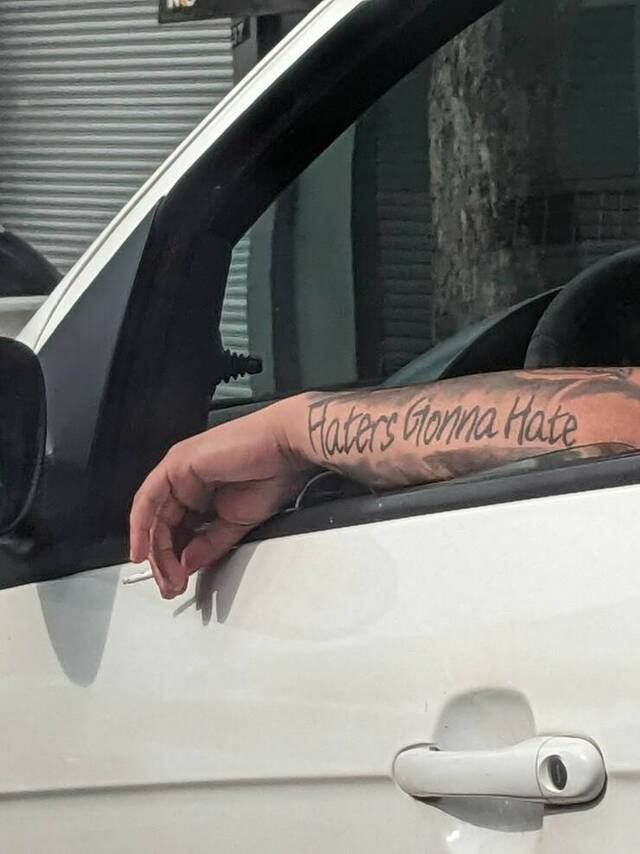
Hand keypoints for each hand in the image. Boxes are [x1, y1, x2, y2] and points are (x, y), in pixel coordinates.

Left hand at [129, 398, 309, 598]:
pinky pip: (150, 497)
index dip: (174, 559)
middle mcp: (185, 480)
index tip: (177, 583)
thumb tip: (186, 565)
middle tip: (170, 586)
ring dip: (156, 550)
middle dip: (163, 560)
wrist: (285, 448)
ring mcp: (179, 471)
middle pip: (162, 525)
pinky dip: (141, 523)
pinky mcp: (177, 464)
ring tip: (167, 576)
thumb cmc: (272, 475)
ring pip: (153, 515)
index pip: (177, 530)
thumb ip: (208, 544)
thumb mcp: (236, 523)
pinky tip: (142, 548)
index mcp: (200, 492)